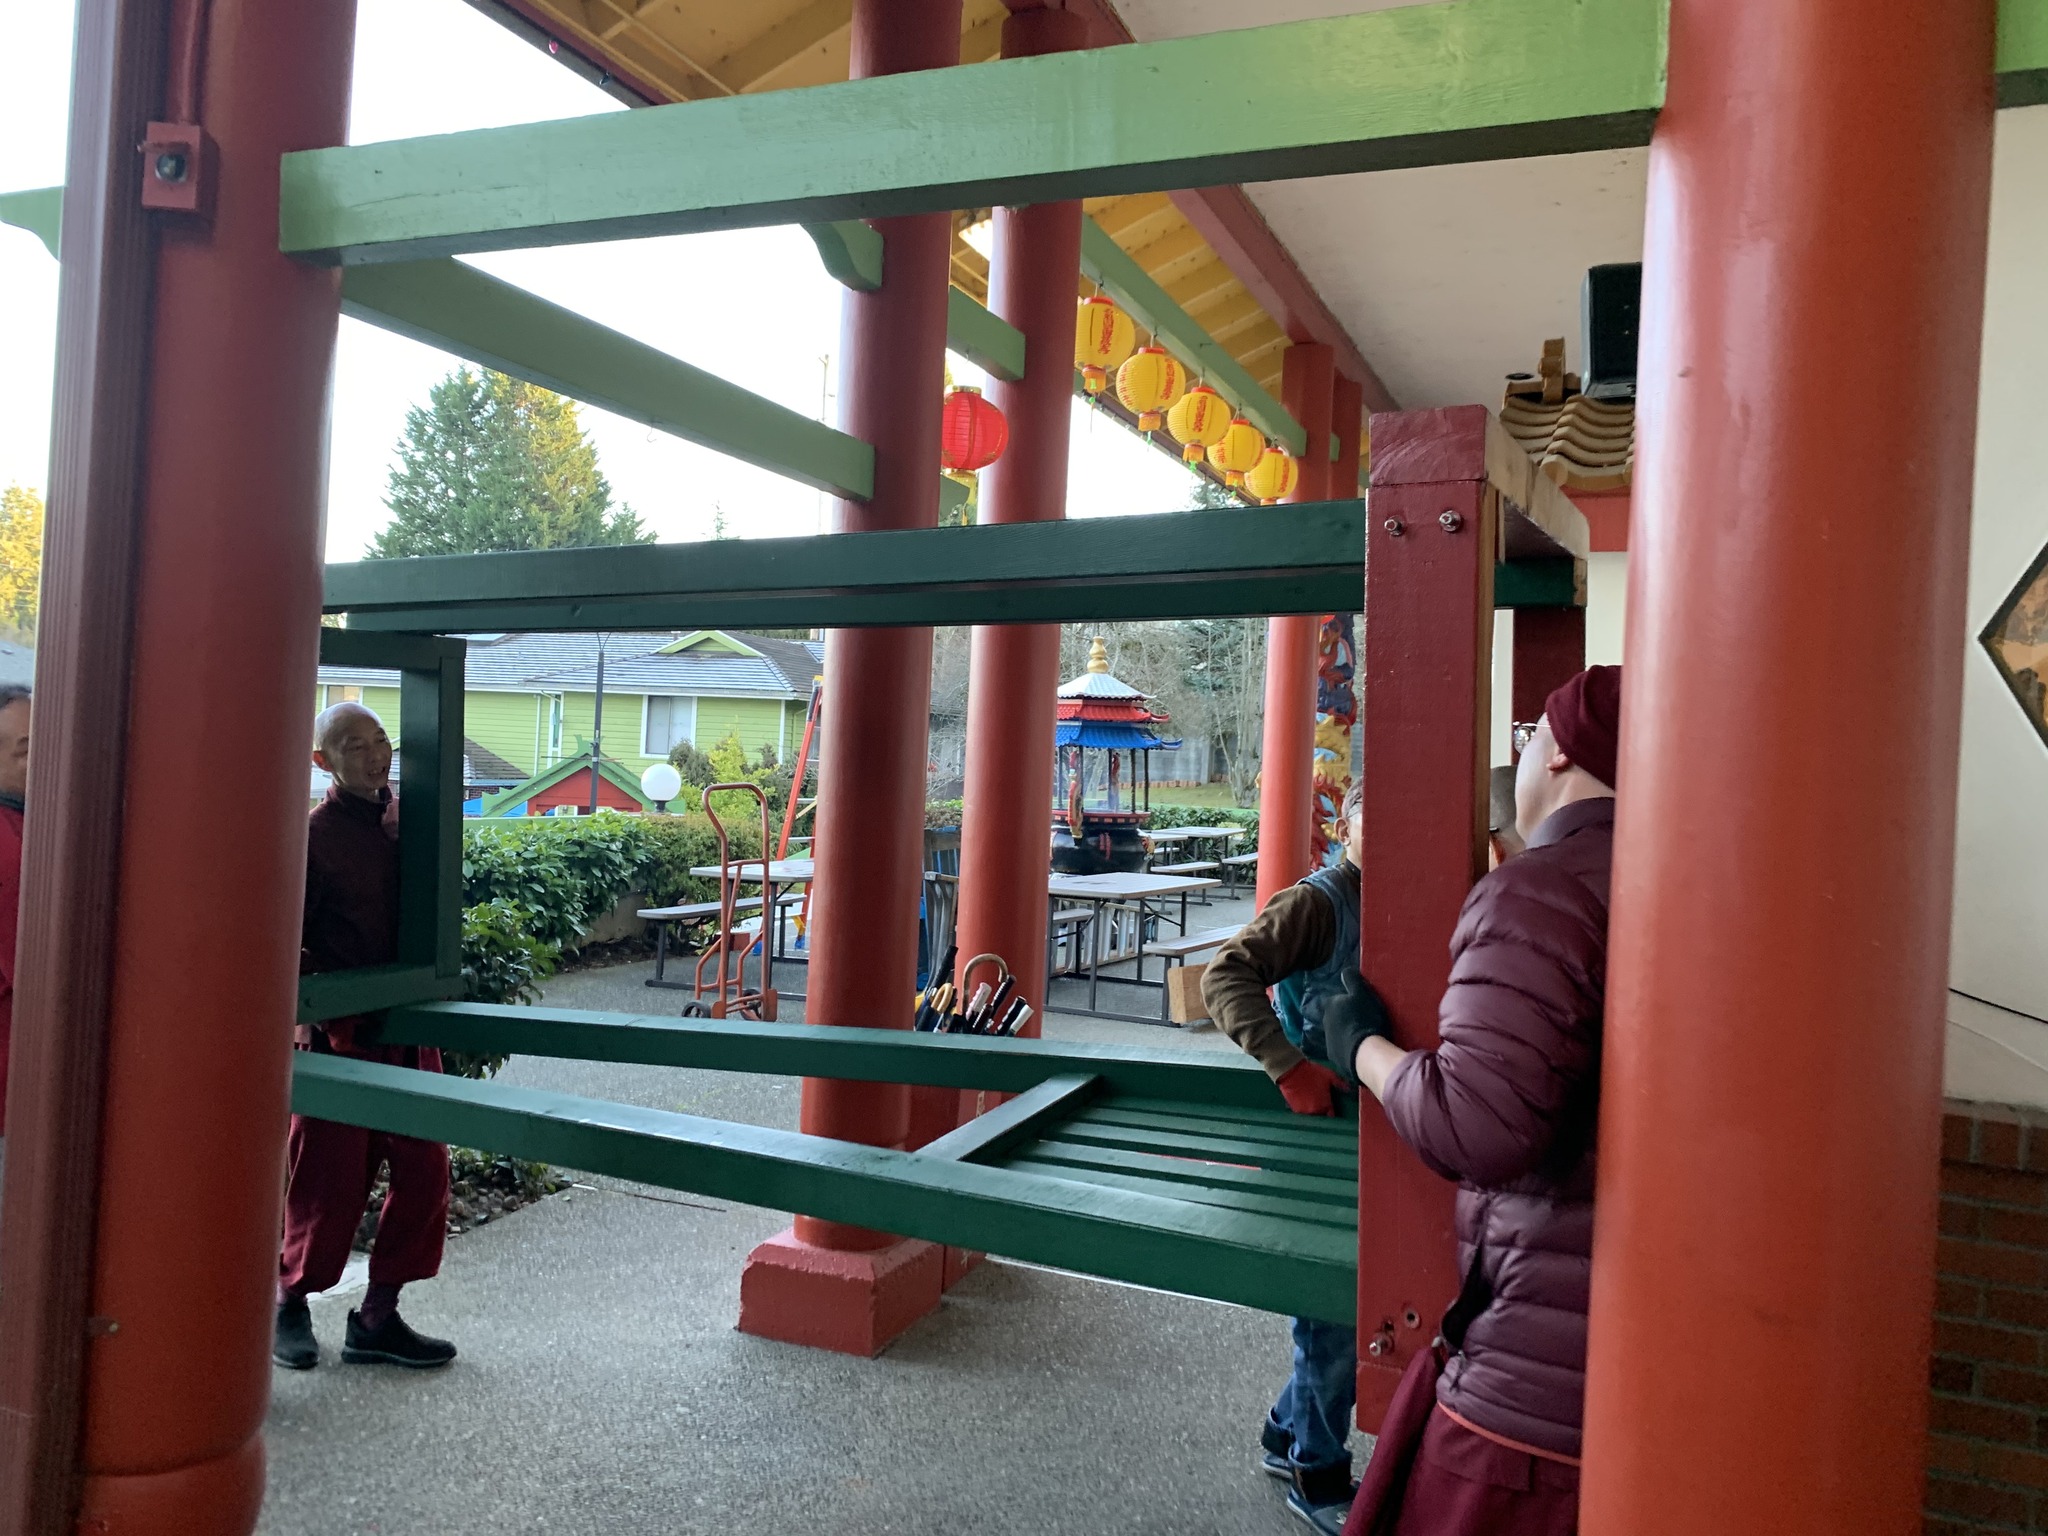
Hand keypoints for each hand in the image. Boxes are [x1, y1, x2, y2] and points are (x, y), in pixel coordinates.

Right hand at [1277, 1059, 1348, 1115]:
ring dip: (1313, 1110)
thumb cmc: (1312, 1072)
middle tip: (1322, 1103)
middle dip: (1322, 1112)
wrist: (1291, 1070)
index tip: (1332, 1109)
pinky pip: (1302, 1112)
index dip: (1332, 1112)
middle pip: (1321, 1117)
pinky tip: (1304, 1100)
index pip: (1331, 1116)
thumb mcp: (1329, 1075)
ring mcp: (1303, 1111)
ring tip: (1312, 1101)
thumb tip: (1349, 1089)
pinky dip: (1304, 1108)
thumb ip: (1340, 1083)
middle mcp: (1314, 1111)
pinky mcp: (1294, 1109)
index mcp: (1325, 1105)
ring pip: (1311, 1115)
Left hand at [1321, 970, 1393, 1085]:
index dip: (1349, 1002)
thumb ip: (1352, 980)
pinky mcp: (1333, 1055)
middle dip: (1346, 1018)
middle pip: (1336, 1016)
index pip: (1338, 999)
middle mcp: (1325, 1021)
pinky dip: (1348, 1047)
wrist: (1364, 1052)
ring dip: (1347, 1033)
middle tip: (1362, 1021)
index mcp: (1331, 1005)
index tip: (1360, 1006)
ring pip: (1337, 1032)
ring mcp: (1328, 1040)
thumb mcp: (1362, 993)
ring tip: (1362, 1036)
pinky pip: (1341, 1048)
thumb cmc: (1365, 1018)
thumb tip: (1344, 971)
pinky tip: (1359, 1049)